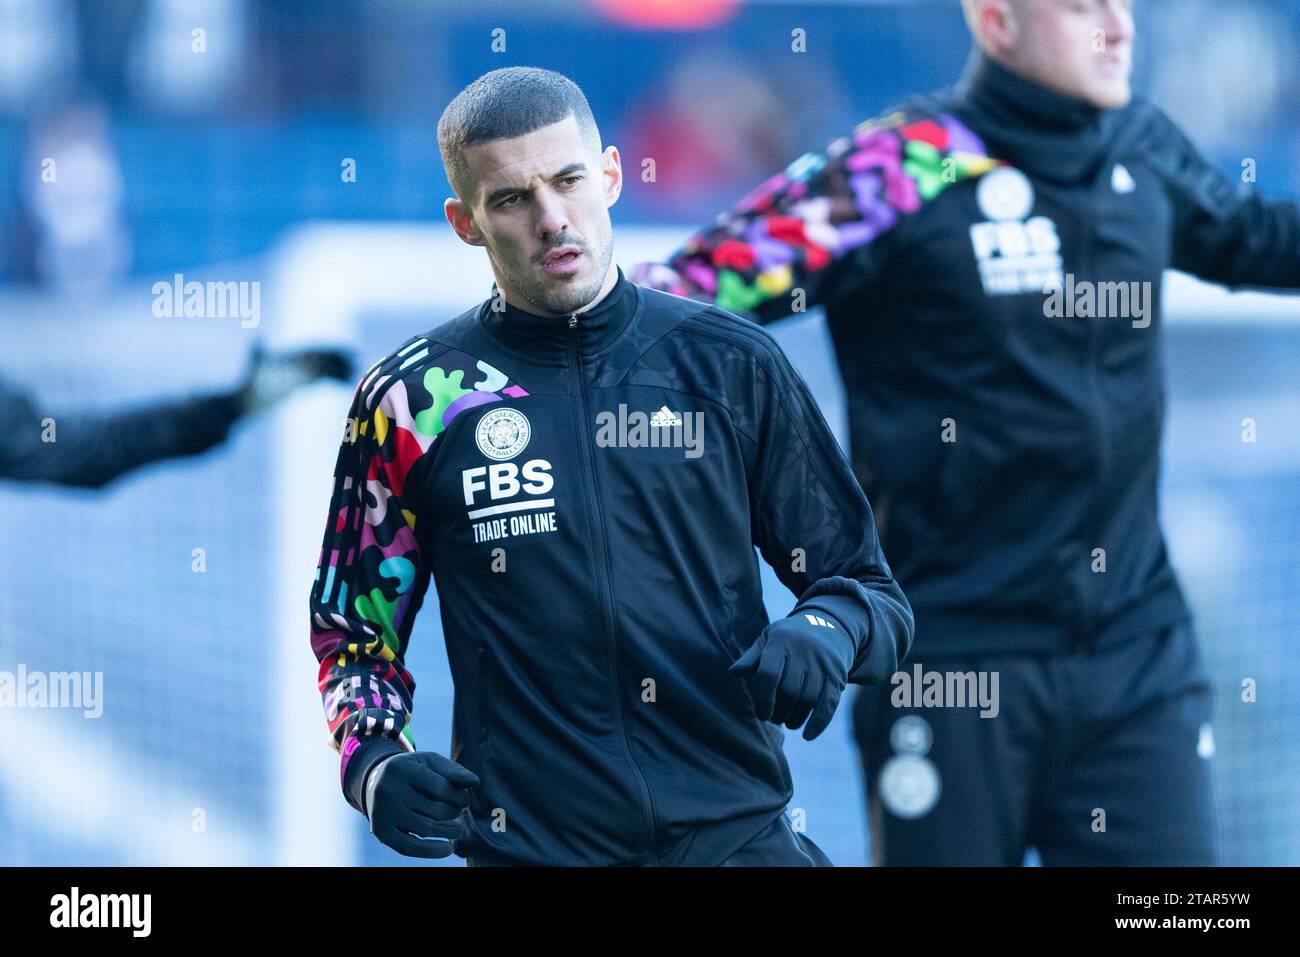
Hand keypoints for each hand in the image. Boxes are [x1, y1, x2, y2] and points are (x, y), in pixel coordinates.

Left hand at [236, 344, 352, 413]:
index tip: (348, 350)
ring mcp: (300, 373)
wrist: (244, 401)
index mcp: (289, 355)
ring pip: (325, 369)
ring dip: (340, 370)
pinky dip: (335, 381)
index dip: (332, 348)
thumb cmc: (247, 384)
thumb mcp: (253, 368)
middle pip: (323, 357)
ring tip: (354, 375)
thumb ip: (257, 353)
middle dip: (340, 359)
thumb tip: (257, 337)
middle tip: (357, 363)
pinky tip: (346, 385)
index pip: (315, 348)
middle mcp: (297, 362)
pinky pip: (322, 380)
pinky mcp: (301, 384)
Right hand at [363, 750, 479, 857]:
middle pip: (435, 810)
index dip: (459, 795)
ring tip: (457, 829)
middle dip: (455, 812)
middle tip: (459, 811)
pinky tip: (447, 848)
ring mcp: (383, 813)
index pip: (441, 787)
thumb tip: (475, 782)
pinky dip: (432, 851)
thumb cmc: (412, 771)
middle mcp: (388, 791)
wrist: (375, 782)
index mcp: (400, 769)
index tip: (465, 798)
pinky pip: (409, 847)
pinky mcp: (382, 832)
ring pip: (426, 829)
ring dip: (448, 831)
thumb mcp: (430, 762)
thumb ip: (453, 770)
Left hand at [729, 611, 853, 740]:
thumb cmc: (788, 638)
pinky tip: (808, 735)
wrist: (829, 626)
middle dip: (778, 711)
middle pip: (788, 691)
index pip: (768, 674)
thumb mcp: (768, 639)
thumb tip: (734, 672)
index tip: (761, 714)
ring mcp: (822, 663)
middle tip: (773, 719)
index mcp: (781, 641)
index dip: (762, 699)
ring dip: (795, 718)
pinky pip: (829, 703)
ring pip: (807, 699)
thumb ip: (751, 657)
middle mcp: (803, 651)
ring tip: (787, 722)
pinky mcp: (838, 675)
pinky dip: (818, 722)